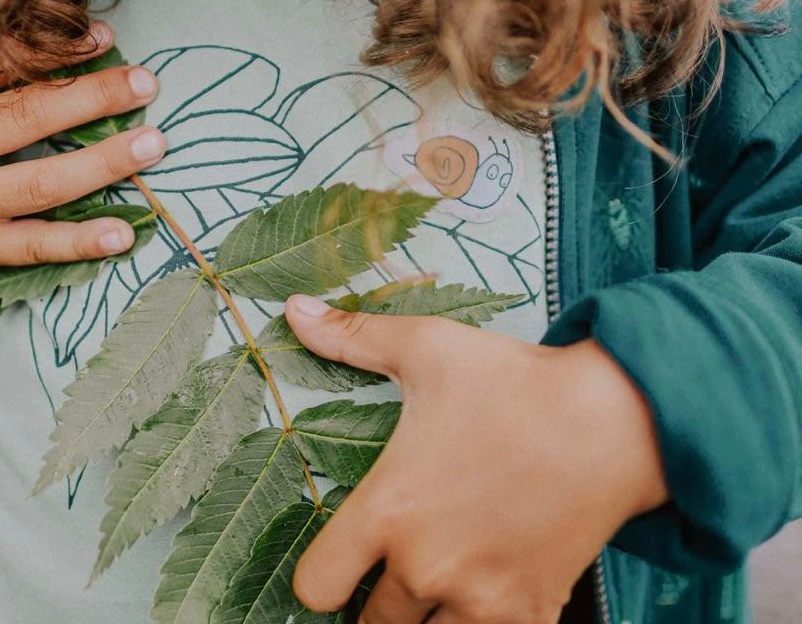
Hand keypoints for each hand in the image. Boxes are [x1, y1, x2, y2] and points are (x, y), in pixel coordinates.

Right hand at [0, 22, 165, 285]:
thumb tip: (39, 35)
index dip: (55, 48)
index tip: (104, 37)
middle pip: (28, 116)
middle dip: (95, 96)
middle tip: (146, 82)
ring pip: (41, 182)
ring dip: (104, 163)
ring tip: (152, 144)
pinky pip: (32, 246)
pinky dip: (80, 243)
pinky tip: (123, 234)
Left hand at [285, 295, 668, 623]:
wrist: (613, 419)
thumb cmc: (512, 381)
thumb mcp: (426, 347)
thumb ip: (351, 338)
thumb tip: (291, 310)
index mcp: (391, 509)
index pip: (315, 588)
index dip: (317, 577)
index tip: (336, 557)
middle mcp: (428, 566)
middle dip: (375, 595)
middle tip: (397, 556)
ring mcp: (484, 600)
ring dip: (425, 617)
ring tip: (440, 572)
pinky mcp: (533, 612)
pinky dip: (483, 620)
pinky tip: (492, 579)